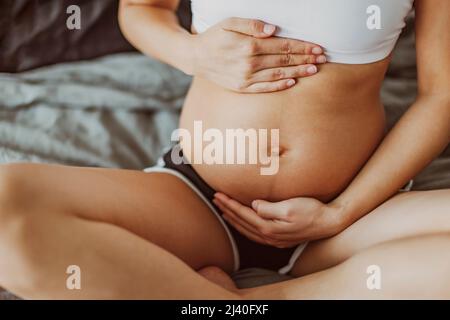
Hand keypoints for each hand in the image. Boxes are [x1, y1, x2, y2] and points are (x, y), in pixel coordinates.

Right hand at [192, 17, 326, 92]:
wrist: (195, 58)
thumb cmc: (214, 37)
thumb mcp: (229, 23)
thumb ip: (251, 25)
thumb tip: (273, 30)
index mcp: (249, 46)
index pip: (283, 46)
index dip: (302, 47)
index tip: (317, 47)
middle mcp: (249, 64)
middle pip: (284, 61)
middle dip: (306, 59)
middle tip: (323, 58)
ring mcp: (246, 78)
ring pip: (278, 75)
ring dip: (298, 72)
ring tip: (315, 70)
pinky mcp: (242, 88)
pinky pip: (265, 88)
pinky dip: (280, 86)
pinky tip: (293, 83)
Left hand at [213, 193, 343, 247]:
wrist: (329, 222)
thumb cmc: (311, 211)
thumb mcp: (290, 207)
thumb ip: (269, 208)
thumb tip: (253, 205)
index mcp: (269, 227)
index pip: (243, 214)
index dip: (229, 204)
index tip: (218, 194)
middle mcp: (269, 236)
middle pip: (242, 222)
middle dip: (227, 210)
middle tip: (215, 199)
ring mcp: (274, 239)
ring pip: (247, 230)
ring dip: (233, 220)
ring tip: (223, 210)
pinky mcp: (279, 238)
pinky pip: (255, 234)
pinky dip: (244, 227)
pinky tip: (242, 223)